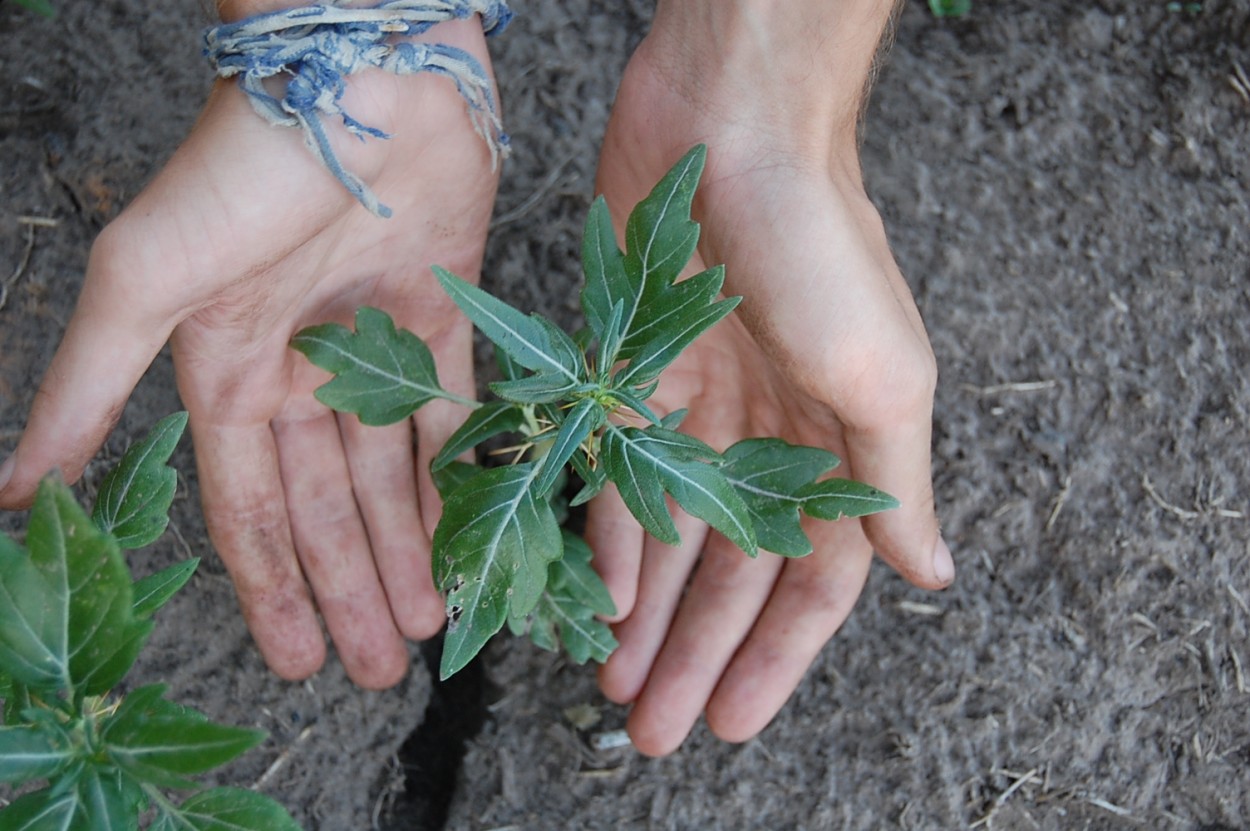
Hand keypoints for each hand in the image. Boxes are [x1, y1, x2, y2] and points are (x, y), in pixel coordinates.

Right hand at [0, 18, 497, 688]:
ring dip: (406, 548)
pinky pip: (451, 419)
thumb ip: (88, 388)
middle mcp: (301, 371)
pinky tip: (471, 532)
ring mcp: (373, 348)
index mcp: (228, 375)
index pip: (249, 510)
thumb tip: (14, 492)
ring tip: (424, 624)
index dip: (270, 588)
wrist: (358, 78)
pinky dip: (458, 475)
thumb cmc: (240, 172)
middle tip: (380, 667)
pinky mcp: (440, 319)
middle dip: (350, 588)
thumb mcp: (142, 285)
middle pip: (327, 508)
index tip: (294, 664)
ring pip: (392, 475)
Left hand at [585, 3, 949, 754]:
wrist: (732, 127)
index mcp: (835, 446)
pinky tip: (591, 592)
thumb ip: (893, 485)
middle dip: (696, 652)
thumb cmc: (822, 249)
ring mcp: (694, 407)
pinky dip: (604, 535)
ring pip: (667, 537)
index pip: (812, 579)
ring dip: (644, 613)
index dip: (776, 654)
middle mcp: (765, 436)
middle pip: (729, 572)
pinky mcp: (629, 372)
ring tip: (615, 683)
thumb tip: (932, 578)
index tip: (736, 722)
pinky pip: (613, 473)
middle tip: (655, 729)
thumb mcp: (880, 379)